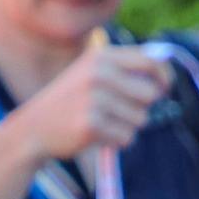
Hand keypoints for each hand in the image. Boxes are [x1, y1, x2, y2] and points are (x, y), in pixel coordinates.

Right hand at [19, 37, 175, 165]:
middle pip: (150, 94)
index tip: (163, 89)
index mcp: (102, 56)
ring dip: (127, 126)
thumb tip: (164, 75)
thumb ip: (125, 69)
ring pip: (140, 119)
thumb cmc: (71, 101)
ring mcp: (94, 99)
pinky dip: (116, 141)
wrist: (33, 127)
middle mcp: (99, 74)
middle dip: (142, 107)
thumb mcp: (91, 73)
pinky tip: (96, 135)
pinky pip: (127, 137)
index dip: (164, 77)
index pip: (151, 62)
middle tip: (119, 111)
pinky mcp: (91, 125)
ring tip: (102, 122)